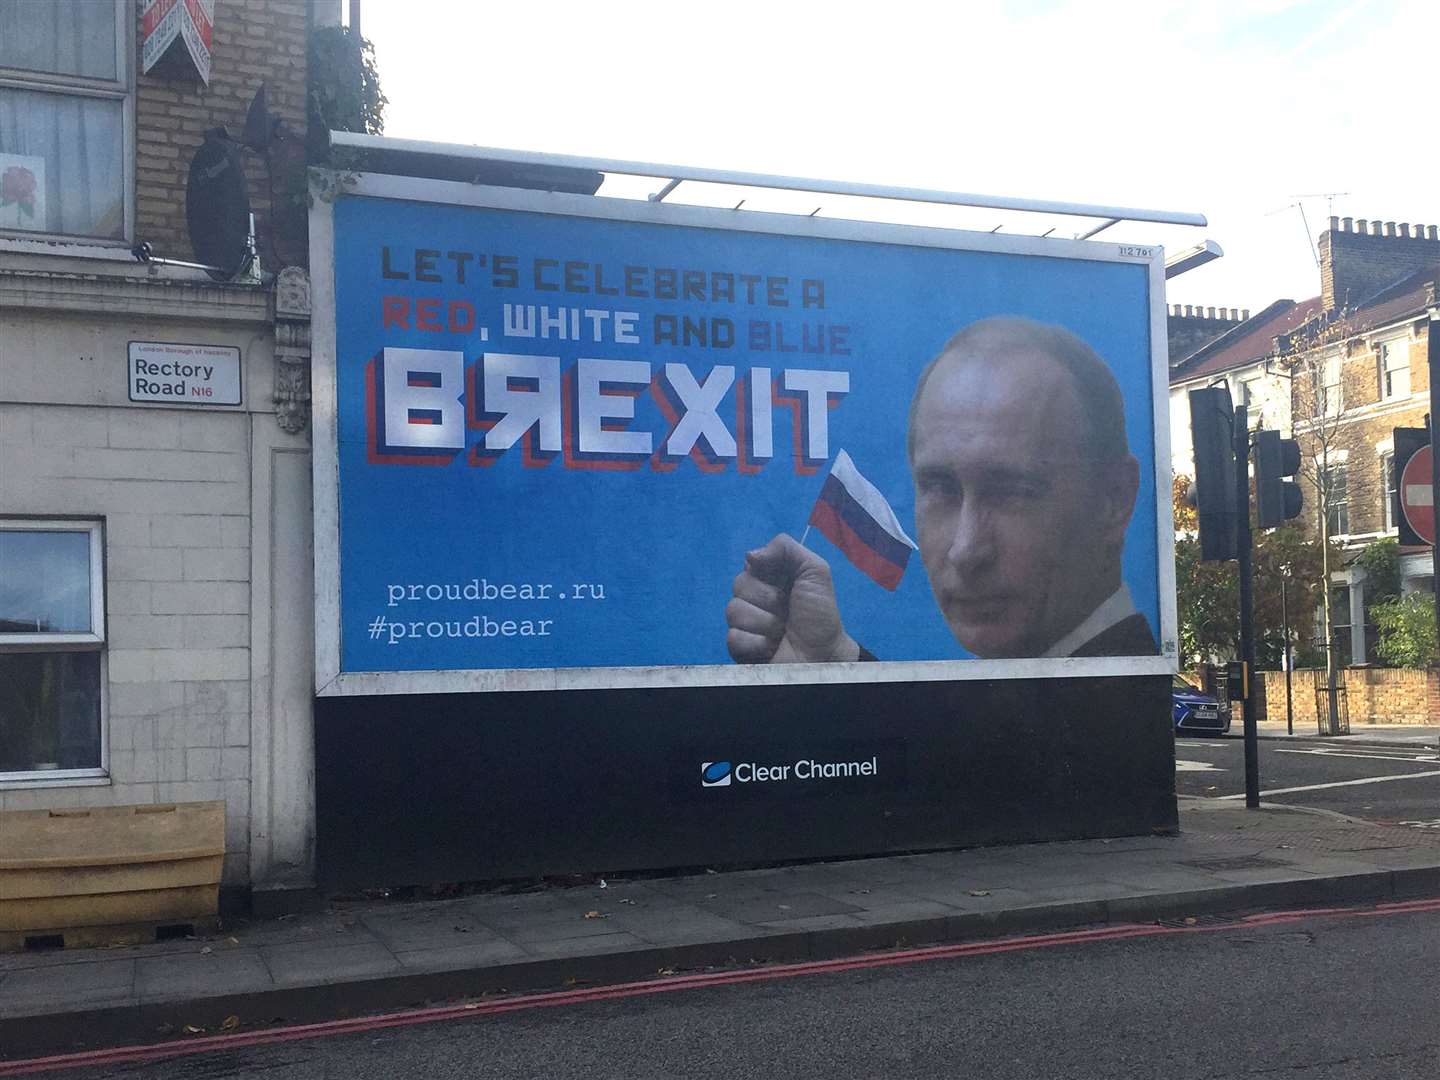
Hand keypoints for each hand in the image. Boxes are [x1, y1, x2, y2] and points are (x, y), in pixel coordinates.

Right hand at [726, 533, 859, 663]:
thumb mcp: (814, 571)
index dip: (767, 573)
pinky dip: (756, 643)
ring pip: (734, 611)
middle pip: (739, 585)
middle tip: (787, 611)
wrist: (823, 653)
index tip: (786, 583)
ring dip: (765, 623)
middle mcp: (753, 597)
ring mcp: (743, 623)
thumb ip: (786, 549)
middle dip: (769, 599)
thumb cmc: (820, 614)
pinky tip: (771, 647)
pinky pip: (734, 636)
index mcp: (768, 577)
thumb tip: (749, 555)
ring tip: (782, 631)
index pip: (750, 564)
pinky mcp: (739, 647)